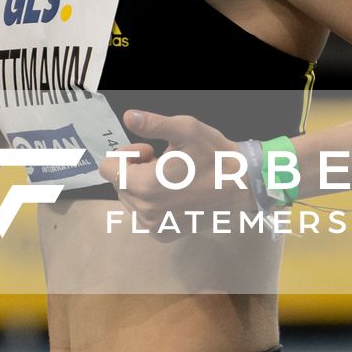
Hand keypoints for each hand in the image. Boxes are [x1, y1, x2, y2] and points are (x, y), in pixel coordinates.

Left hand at [109, 110, 254, 224]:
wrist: (243, 185)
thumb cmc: (215, 155)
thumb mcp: (186, 130)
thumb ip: (153, 124)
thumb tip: (129, 116)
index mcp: (146, 185)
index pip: (108, 169)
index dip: (126, 155)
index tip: (150, 151)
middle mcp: (146, 211)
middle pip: (118, 183)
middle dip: (134, 169)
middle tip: (162, 161)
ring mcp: (154, 226)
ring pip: (129, 199)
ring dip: (141, 185)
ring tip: (169, 177)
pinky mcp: (164, 234)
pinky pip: (142, 215)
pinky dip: (150, 202)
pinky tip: (172, 193)